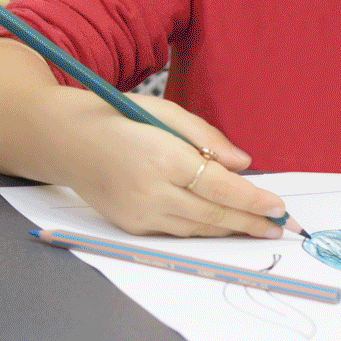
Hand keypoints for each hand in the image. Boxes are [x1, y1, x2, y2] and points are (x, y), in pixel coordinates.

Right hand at [58, 93, 289, 238]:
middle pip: (214, 214)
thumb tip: (242, 163)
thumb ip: (204, 135)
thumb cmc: (113, 116)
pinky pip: (176, 231)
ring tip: (257, 228)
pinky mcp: (130, 226)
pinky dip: (202, 228)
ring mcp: (138, 213)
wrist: (61, 139)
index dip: (253, 199)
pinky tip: (221, 224)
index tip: (278, 206)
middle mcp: (150, 191)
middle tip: (279, 225)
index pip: (219, 186)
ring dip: (230, 229)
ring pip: (198, 228)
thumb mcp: (161, 110)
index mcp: (160, 156)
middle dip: (250, 222)